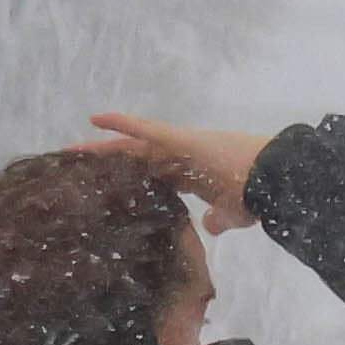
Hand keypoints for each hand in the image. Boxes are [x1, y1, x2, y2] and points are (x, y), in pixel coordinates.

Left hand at [88, 113, 279, 224]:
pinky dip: (121, 123)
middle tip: (76, 171)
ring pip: (132, 145)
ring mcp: (178, 146)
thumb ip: (218, 218)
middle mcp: (180, 158)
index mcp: (191, 176)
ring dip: (102, 148)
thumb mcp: (233, 213)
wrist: (273, 178)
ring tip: (71, 152)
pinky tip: (95, 119)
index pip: (152, 178)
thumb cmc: (256, 195)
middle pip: (134, 161)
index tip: (109, 192)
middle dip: (107, 167)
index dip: (130, 183)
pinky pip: (144, 128)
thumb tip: (207, 226)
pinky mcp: (179, 138)